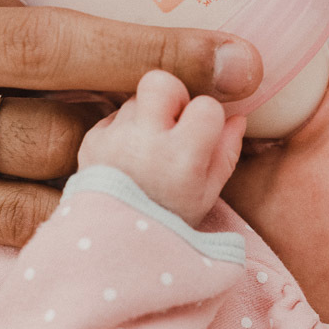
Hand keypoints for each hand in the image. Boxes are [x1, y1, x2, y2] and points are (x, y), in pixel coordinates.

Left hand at [79, 71, 244, 226]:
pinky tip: (128, 157)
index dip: (208, 118)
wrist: (112, 245)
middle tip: (174, 121)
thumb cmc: (167, 221)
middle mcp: (144, 142)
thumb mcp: (207, 196)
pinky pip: (113, 118)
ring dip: (147, 115)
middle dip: (172, 95)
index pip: (206, 106)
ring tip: (150, 149)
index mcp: (181, 158)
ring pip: (136, 99)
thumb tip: (237, 118)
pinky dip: (124, 131)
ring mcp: (113, 139)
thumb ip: (226, 153)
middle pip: (162, 82)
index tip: (203, 135)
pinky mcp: (91, 142)